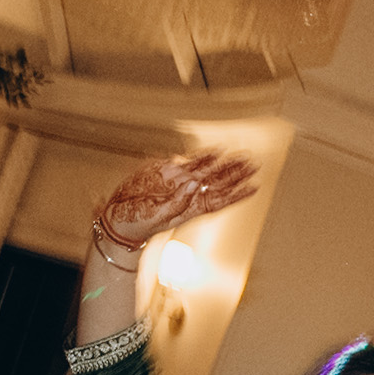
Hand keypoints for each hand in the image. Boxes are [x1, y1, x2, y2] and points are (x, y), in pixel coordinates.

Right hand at [91, 150, 256, 249]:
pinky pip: (189, 162)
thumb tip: (194, 185)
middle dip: (237, 174)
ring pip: (207, 170)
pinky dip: (203, 156)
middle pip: (218, 183)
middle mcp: (188, 194)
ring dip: (225, 164)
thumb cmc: (138, 223)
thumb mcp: (159, 216)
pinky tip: (216, 151)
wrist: (119, 215)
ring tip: (242, 156)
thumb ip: (177, 201)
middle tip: (254, 165)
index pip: (219, 201)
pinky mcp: (166, 171)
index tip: (254, 187)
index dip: (237, 194)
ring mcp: (178, 181)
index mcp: (190, 208)